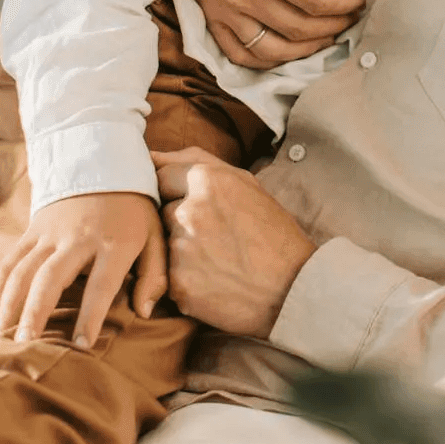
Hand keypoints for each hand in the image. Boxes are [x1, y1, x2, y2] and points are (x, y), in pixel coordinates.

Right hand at [0, 192, 166, 349]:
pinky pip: (9, 260)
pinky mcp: (32, 229)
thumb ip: (154, 275)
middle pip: (51, 277)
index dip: (91, 315)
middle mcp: (78, 237)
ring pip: (22, 270)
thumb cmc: (134, 211)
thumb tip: (144, 313)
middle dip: (35, 313)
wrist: (104, 164)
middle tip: (23, 346)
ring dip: (8, 305)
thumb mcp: (156, 236)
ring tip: (0, 339)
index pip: (102, 284)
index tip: (81, 346)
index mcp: (115, 242)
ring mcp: (50, 232)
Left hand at [153, 147, 314, 336]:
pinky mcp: (178, 285)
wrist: (294, 288)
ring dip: (183, 250)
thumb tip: (151, 155)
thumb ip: (197, 161)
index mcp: (207, 181)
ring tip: (216, 260)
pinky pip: (170, 276)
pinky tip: (213, 281)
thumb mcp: (247, 184)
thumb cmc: (273, 233)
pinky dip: (186, 279)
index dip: (176, 192)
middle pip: (162, 212)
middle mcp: (188, 212)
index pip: (161, 177)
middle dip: (180, 222)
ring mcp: (180, 250)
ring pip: (165, 244)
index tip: (195, 207)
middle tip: (213, 237)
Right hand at [177, 0, 385, 69]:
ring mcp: (219, 4)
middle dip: (331, 28)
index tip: (358, 0)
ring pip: (269, 50)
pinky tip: (286, 50)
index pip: (316, 3)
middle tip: (348, 18)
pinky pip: (236, 53)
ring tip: (324, 37)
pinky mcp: (206, 9)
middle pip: (296, 29)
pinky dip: (265, 60)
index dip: (345, 7)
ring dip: (303, 50)